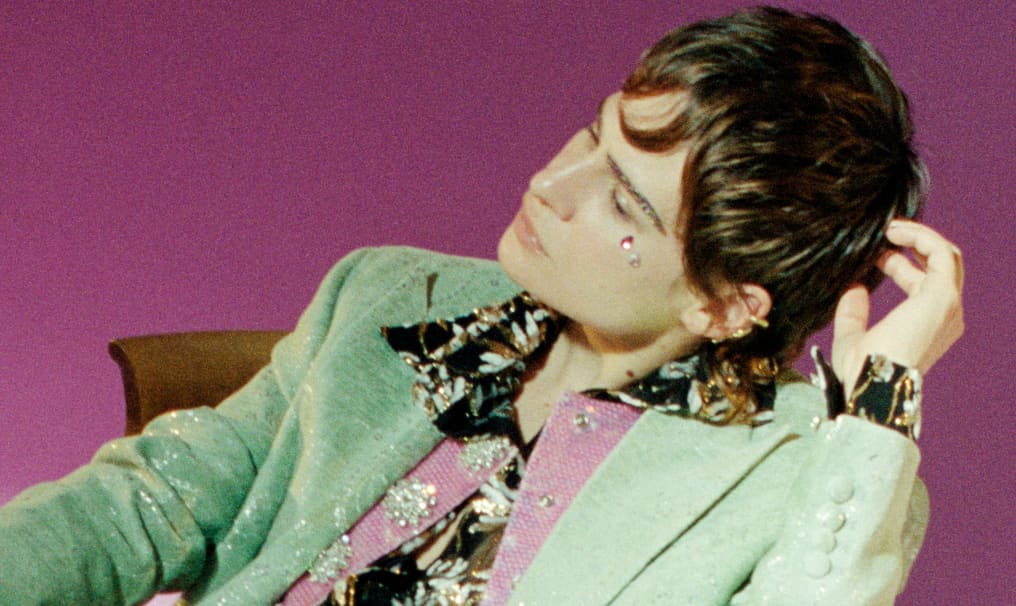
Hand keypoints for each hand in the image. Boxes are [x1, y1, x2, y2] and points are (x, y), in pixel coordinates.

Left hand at [832, 220, 964, 394]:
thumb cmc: (859, 371)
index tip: (875, 256)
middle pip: (940, 269)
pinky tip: (894, 232)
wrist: (870, 385)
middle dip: (915, 248)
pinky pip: (941, 253)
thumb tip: (854, 289)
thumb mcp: (851, 338)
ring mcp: (947, 307)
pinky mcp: (942, 297)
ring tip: (889, 227)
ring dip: (919, 237)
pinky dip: (921, 237)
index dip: (899, 267)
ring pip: (946, 257)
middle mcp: (945, 318)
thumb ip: (853, 314)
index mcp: (927, 328)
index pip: (923, 287)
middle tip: (885, 235)